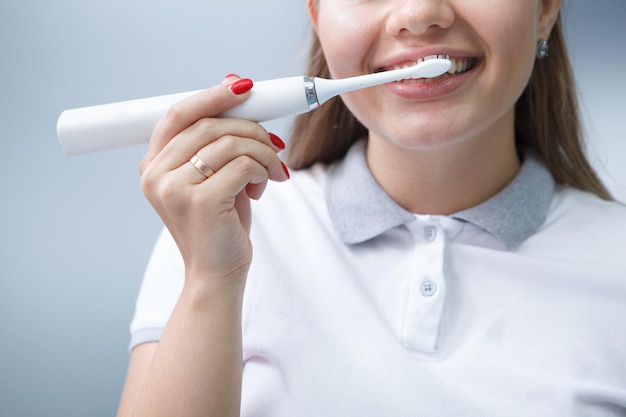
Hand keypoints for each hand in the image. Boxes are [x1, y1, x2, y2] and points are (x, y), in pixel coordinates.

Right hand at [138, 76, 288, 289]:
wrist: (215, 274)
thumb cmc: (218, 224)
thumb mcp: (212, 176)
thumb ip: (217, 139)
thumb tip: (234, 86)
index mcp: (153, 166)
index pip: (178, 114)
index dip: (212, 96)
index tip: (243, 87)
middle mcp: (156, 175)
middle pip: (210, 124)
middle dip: (251, 129)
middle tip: (274, 144)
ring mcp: (174, 188)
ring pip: (230, 143)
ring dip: (262, 152)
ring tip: (272, 171)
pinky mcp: (200, 202)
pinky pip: (244, 165)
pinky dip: (264, 170)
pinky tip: (264, 186)